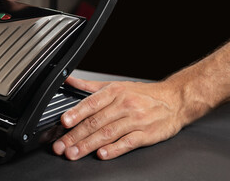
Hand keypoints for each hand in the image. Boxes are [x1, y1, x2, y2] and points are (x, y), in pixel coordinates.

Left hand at [52, 76, 185, 159]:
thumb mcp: (116, 85)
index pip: (92, 102)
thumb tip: (68, 81)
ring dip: (89, 145)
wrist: (174, 100)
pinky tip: (102, 154)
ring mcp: (136, 120)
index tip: (64, 122)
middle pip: (96, 121)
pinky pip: (128, 142)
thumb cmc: (142, 94)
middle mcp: (125, 104)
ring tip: (74, 153)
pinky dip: (115, 149)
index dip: (76, 112)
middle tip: (61, 146)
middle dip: (76, 135)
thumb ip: (89, 86)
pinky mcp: (147, 134)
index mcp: (115, 92)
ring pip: (109, 133)